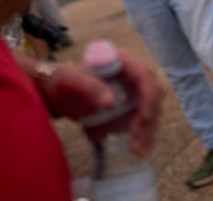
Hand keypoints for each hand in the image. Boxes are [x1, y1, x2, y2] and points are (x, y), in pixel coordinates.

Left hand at [37, 50, 162, 156]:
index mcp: (122, 62)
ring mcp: (134, 94)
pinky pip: (144, 124)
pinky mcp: (131, 110)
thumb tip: (111, 103)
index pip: (144, 75)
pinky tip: (139, 150)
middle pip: (153, 94)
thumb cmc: (64, 81)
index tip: (143, 115)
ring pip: (151, 111)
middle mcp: (132, 77)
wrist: (58, 94)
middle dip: (149, 116)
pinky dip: (144, 137)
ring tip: (135, 149)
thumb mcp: (71, 81)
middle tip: (135, 134)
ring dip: (148, 131)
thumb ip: (89, 87)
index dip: (149, 94)